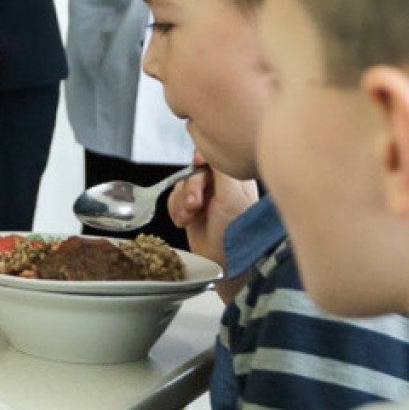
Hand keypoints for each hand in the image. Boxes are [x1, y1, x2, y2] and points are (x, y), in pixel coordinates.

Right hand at [167, 155, 257, 275]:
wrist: (225, 262)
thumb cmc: (235, 230)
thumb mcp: (232, 194)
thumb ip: (220, 168)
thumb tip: (210, 148)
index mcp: (234, 179)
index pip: (213, 157)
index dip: (201, 159)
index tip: (197, 163)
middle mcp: (220, 187)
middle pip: (192, 172)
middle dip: (190, 188)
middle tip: (196, 204)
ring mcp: (205, 199)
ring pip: (179, 186)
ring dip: (181, 203)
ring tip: (192, 216)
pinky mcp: (192, 211)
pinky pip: (173, 201)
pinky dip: (176, 212)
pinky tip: (186, 222)